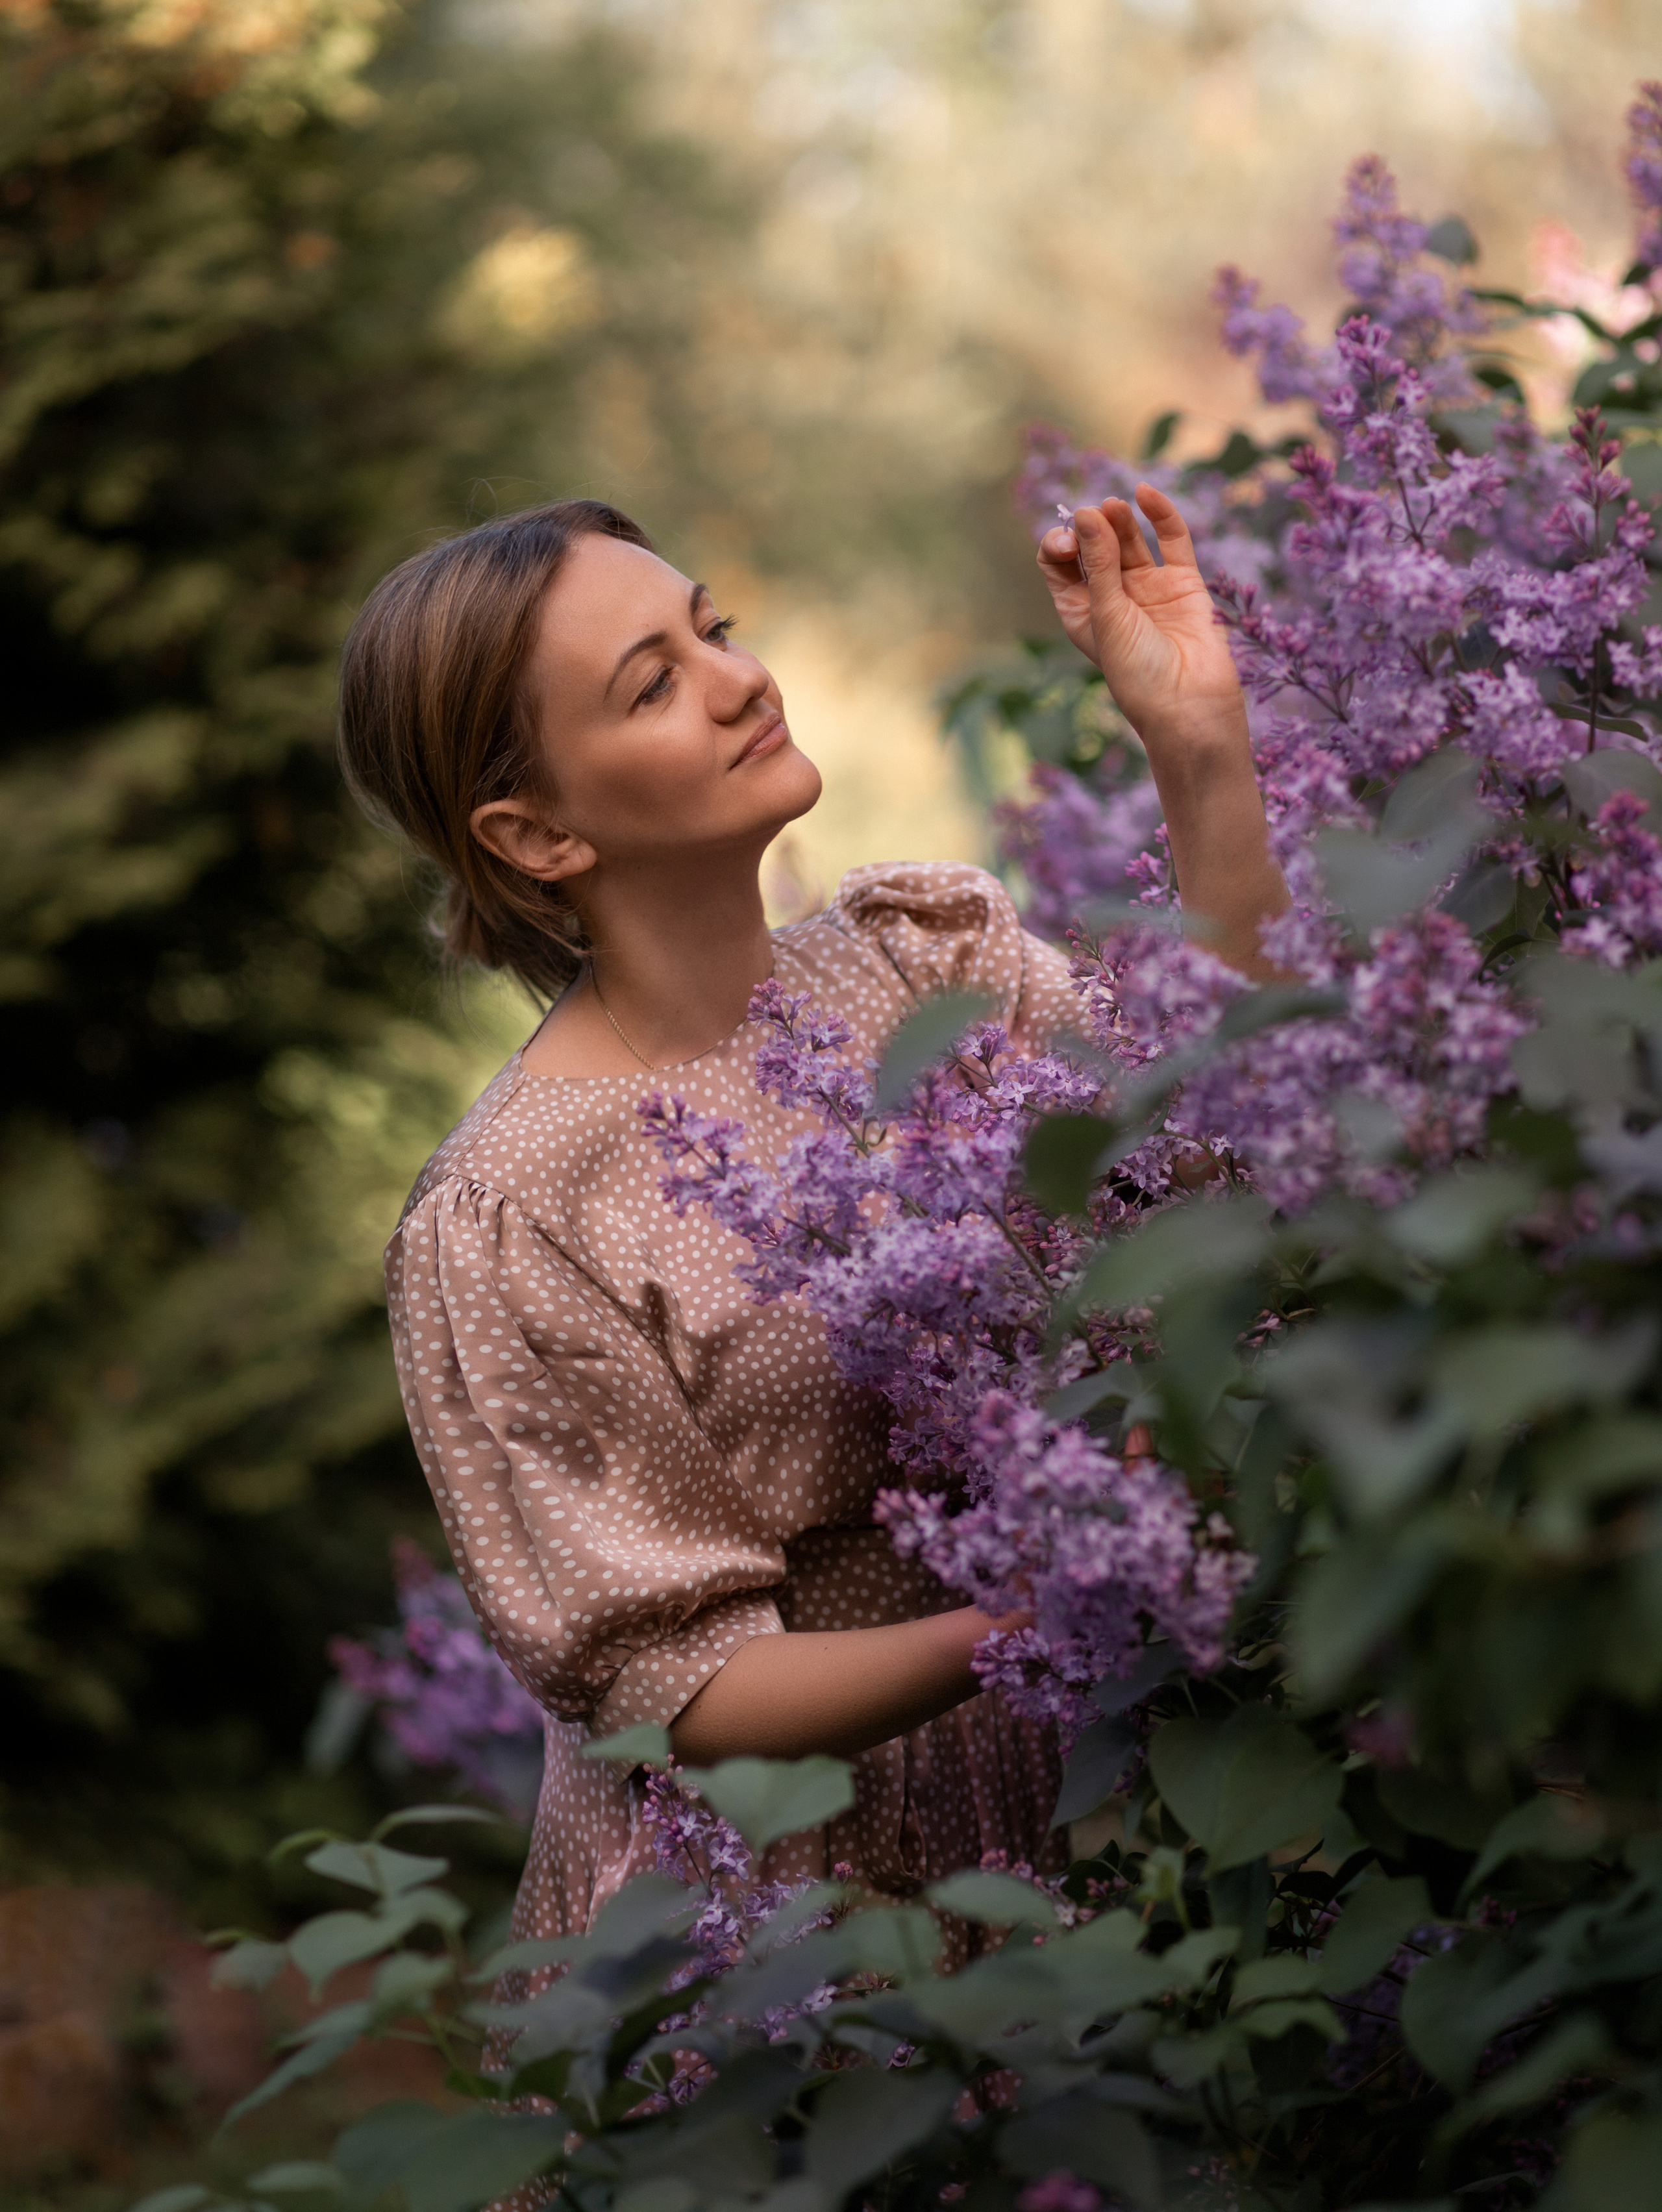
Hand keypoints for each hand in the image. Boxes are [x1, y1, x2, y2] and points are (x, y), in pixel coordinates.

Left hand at [1037, 487, 1243, 739]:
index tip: (1068, 544)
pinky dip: (1160, 515)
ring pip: (1129, 540)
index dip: (1059, 545)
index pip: (1059, 563)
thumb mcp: (1107, 615)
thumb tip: (1088, 511)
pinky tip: (1145, 493)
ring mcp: (1148, 589)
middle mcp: (1112, 598)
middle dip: (1091, 528)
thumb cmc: (1138, 672)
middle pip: (1094, 546)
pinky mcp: (1183, 583)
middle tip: (1093, 519)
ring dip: (1119, 519)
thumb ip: (1099, 563)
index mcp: (1080, 611)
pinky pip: (1171, 540)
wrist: (1190, 705)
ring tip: (1114, 506)